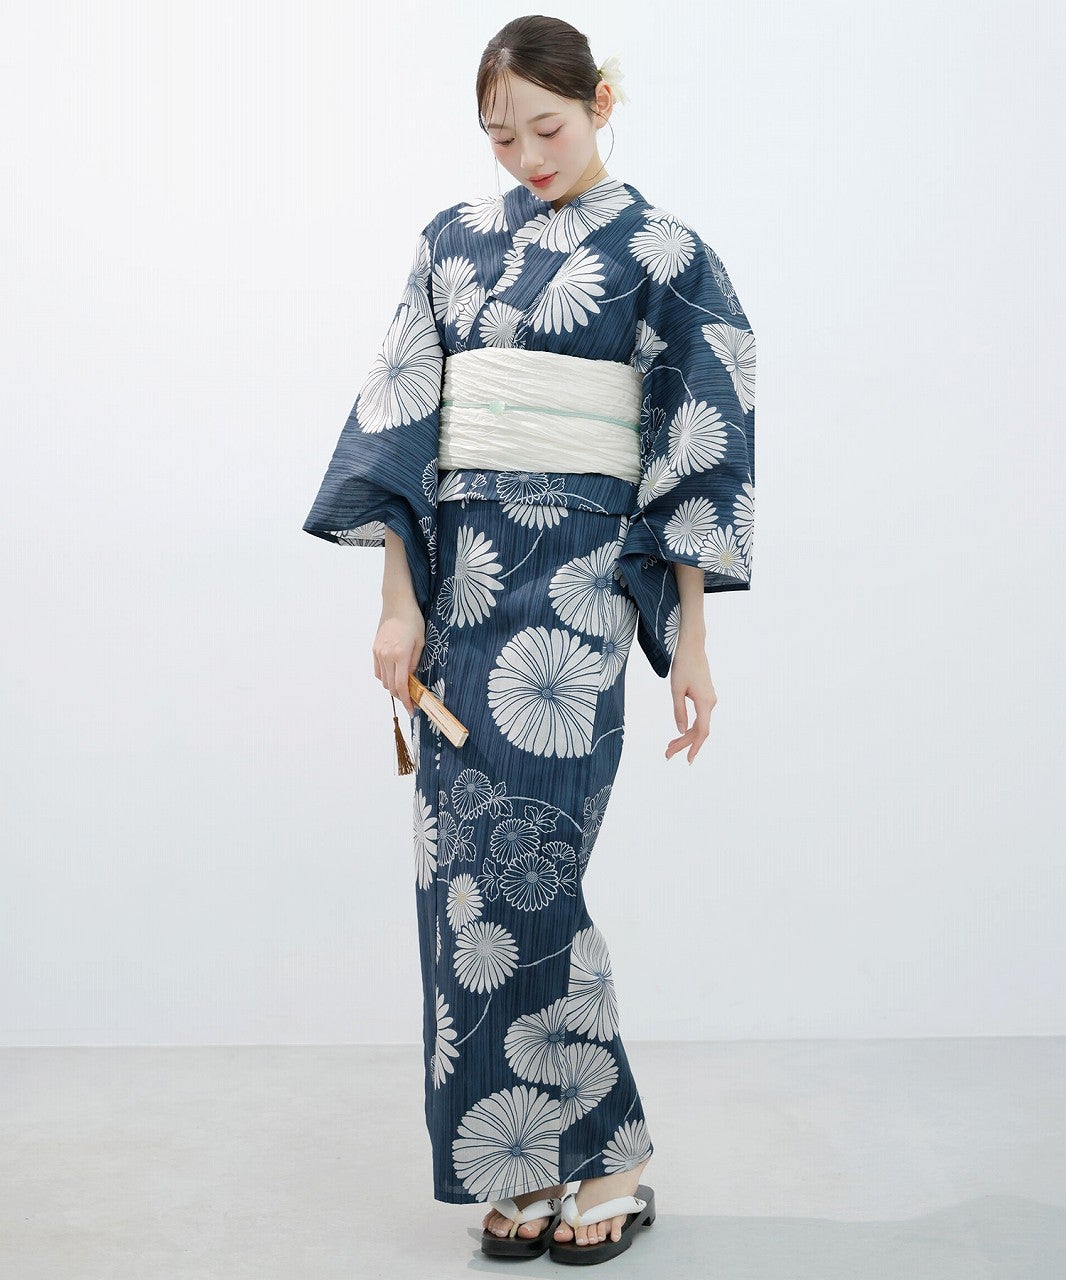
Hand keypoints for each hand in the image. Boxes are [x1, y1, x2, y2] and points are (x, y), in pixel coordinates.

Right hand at [373, 596, 424, 715]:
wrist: (397, 604)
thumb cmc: (413, 620)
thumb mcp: (421, 642)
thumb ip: (414, 662)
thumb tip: (411, 678)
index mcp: (400, 655)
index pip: (401, 686)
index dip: (407, 701)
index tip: (412, 710)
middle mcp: (386, 656)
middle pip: (391, 686)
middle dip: (401, 697)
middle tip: (411, 701)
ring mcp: (378, 653)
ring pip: (383, 680)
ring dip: (393, 687)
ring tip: (404, 686)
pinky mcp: (374, 650)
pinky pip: (378, 671)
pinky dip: (385, 677)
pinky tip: (394, 675)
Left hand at [664, 634, 715, 763]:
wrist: (692, 646)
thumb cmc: (683, 665)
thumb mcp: (676, 689)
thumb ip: (679, 711)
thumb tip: (681, 731)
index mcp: (705, 702)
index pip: (702, 732)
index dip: (695, 747)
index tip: (688, 760)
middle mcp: (710, 703)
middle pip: (699, 731)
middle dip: (683, 744)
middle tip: (666, 754)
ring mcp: (709, 699)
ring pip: (699, 724)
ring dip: (685, 736)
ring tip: (669, 746)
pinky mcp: (706, 696)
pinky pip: (699, 717)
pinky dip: (689, 727)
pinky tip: (680, 732)